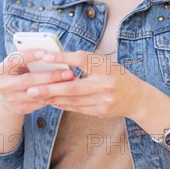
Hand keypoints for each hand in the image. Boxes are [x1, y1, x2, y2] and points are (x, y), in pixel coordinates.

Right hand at [0, 50, 74, 114]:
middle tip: (69, 72)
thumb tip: (54, 53)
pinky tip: (68, 92)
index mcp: (3, 69)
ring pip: (37, 94)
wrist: (8, 96)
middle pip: (28, 80)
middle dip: (50, 76)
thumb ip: (31, 58)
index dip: (29, 55)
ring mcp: (12, 99)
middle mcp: (5, 85)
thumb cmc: (20, 72)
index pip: (15, 59)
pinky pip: (40, 103)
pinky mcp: (21, 109)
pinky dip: (54, 96)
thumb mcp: (19, 64)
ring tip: (71, 82)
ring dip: (56, 88)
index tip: (45, 52)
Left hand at [26, 50, 144, 117]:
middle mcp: (105, 84)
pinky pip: (77, 109)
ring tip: (36, 95)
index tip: (45, 56)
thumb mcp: (107, 63)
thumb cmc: (119, 76)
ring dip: (52, 98)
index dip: (63, 57)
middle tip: (31, 88)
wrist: (138, 98)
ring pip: (72, 100)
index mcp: (106, 67)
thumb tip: (60, 62)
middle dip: (49, 88)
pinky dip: (63, 105)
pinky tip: (51, 102)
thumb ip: (88, 63)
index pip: (82, 59)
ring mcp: (103, 100)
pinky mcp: (101, 112)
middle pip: (72, 87)